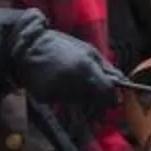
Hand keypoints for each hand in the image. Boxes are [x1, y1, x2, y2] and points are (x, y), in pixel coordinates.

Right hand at [6, 14, 125, 113]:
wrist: (28, 47)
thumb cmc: (61, 46)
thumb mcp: (88, 50)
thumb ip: (106, 67)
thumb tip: (122, 82)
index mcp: (86, 67)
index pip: (106, 90)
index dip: (111, 97)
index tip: (113, 99)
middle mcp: (72, 82)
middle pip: (94, 101)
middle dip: (98, 103)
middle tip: (96, 99)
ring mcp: (58, 91)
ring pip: (79, 105)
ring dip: (81, 101)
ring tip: (72, 85)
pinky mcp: (45, 97)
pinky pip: (62, 103)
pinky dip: (64, 99)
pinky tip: (59, 87)